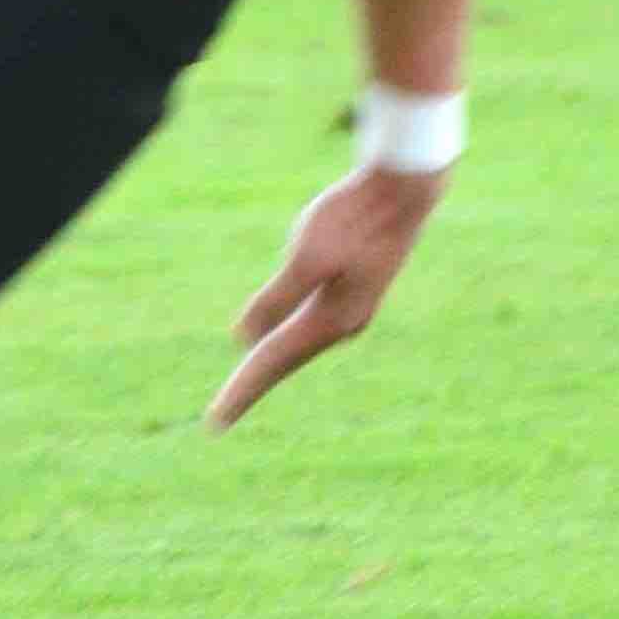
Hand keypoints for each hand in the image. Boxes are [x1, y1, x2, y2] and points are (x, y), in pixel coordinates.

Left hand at [206, 165, 443, 429]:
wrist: (403, 194)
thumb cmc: (352, 219)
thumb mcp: (307, 256)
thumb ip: (277, 299)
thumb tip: (243, 338)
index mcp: (331, 321)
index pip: (272, 362)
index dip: (241, 391)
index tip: (215, 423)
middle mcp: (343, 325)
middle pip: (285, 361)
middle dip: (252, 386)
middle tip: (220, 417)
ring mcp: (352, 310)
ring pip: (298, 346)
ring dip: (270, 366)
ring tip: (244, 389)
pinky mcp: (354, 293)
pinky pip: (310, 329)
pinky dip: (287, 343)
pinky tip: (278, 341)